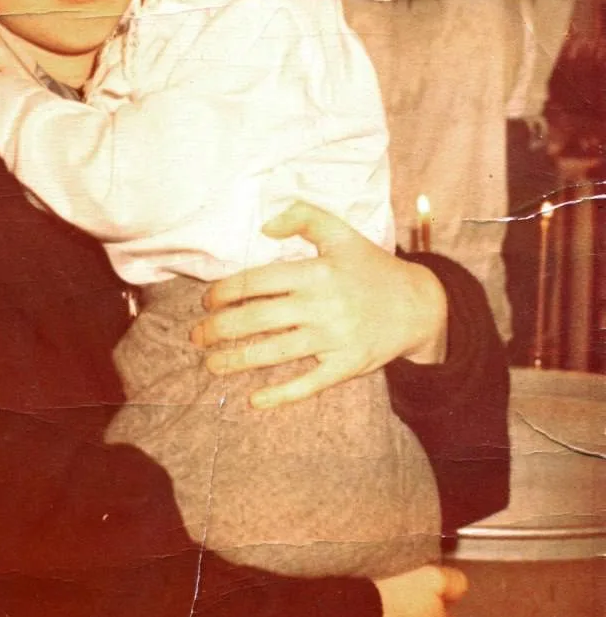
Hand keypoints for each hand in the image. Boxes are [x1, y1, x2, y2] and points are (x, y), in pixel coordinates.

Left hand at [192, 202, 446, 408]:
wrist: (419, 305)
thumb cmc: (371, 267)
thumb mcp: (341, 233)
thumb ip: (303, 217)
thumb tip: (265, 226)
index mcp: (316, 272)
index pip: (257, 282)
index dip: (225, 292)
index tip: (207, 300)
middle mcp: (322, 306)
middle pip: (257, 319)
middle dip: (219, 328)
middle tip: (197, 335)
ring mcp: (334, 339)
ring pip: (275, 352)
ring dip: (236, 360)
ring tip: (211, 363)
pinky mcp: (347, 366)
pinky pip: (308, 384)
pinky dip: (281, 395)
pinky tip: (255, 400)